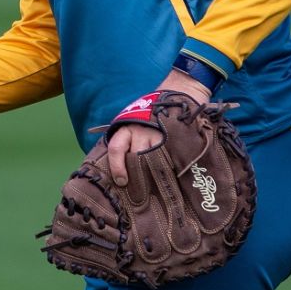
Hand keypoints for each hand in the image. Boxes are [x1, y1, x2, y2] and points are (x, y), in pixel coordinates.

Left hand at [105, 69, 211, 186]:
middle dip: (136, 175)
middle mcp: (141, 131)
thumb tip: (119, 172)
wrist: (174, 100)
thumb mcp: (132, 124)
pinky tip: (171, 175)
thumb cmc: (148, 118)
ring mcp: (159, 135)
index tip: (121, 181)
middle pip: (136, 158)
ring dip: (153, 173)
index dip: (116, 167)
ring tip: (156, 184)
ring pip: (152, 161)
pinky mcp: (174, 139)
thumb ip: (125, 142)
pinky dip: (169, 168)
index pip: (116, 148)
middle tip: (140, 189)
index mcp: (127, 128)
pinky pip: (170, 159)